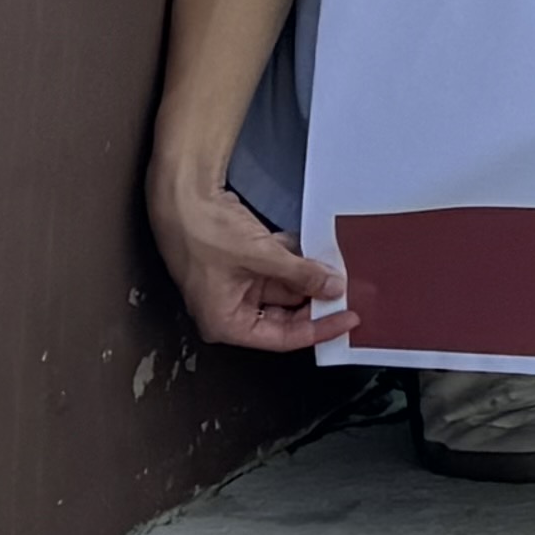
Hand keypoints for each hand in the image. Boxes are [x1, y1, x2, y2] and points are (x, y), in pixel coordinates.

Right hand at [147, 168, 351, 353]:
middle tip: (351, 290)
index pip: (283, 337)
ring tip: (342, 268)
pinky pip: (279, 267)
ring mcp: (238, 285)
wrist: (183, 197)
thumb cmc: (203, 233)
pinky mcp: (244, 264)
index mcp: (226, 322)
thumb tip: (333, 287)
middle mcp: (231, 309)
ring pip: (286, 288)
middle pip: (285, 314)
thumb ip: (301, 274)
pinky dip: (298, 259)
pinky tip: (318, 250)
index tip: (348, 318)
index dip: (319, 329)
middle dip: (317, 300)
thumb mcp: (260, 256)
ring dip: (311, 277)